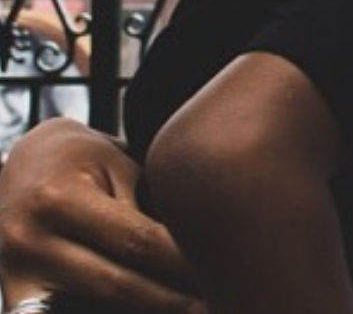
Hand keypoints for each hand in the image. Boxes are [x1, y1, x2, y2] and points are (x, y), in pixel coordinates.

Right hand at [0, 119, 204, 313]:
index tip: (224, 275)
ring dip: (144, 312)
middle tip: (217, 304)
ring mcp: (16, 275)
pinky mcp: (13, 296)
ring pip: (90, 310)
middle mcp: (31, 241)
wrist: (22, 164)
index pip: (137, 242)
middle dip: (173, 300)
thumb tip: (201, 250)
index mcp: (61, 199)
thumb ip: (148, 208)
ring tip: (190, 310)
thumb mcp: (118, 167)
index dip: (184, 263)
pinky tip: (146, 310)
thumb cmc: (84, 160)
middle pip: (117, 286)